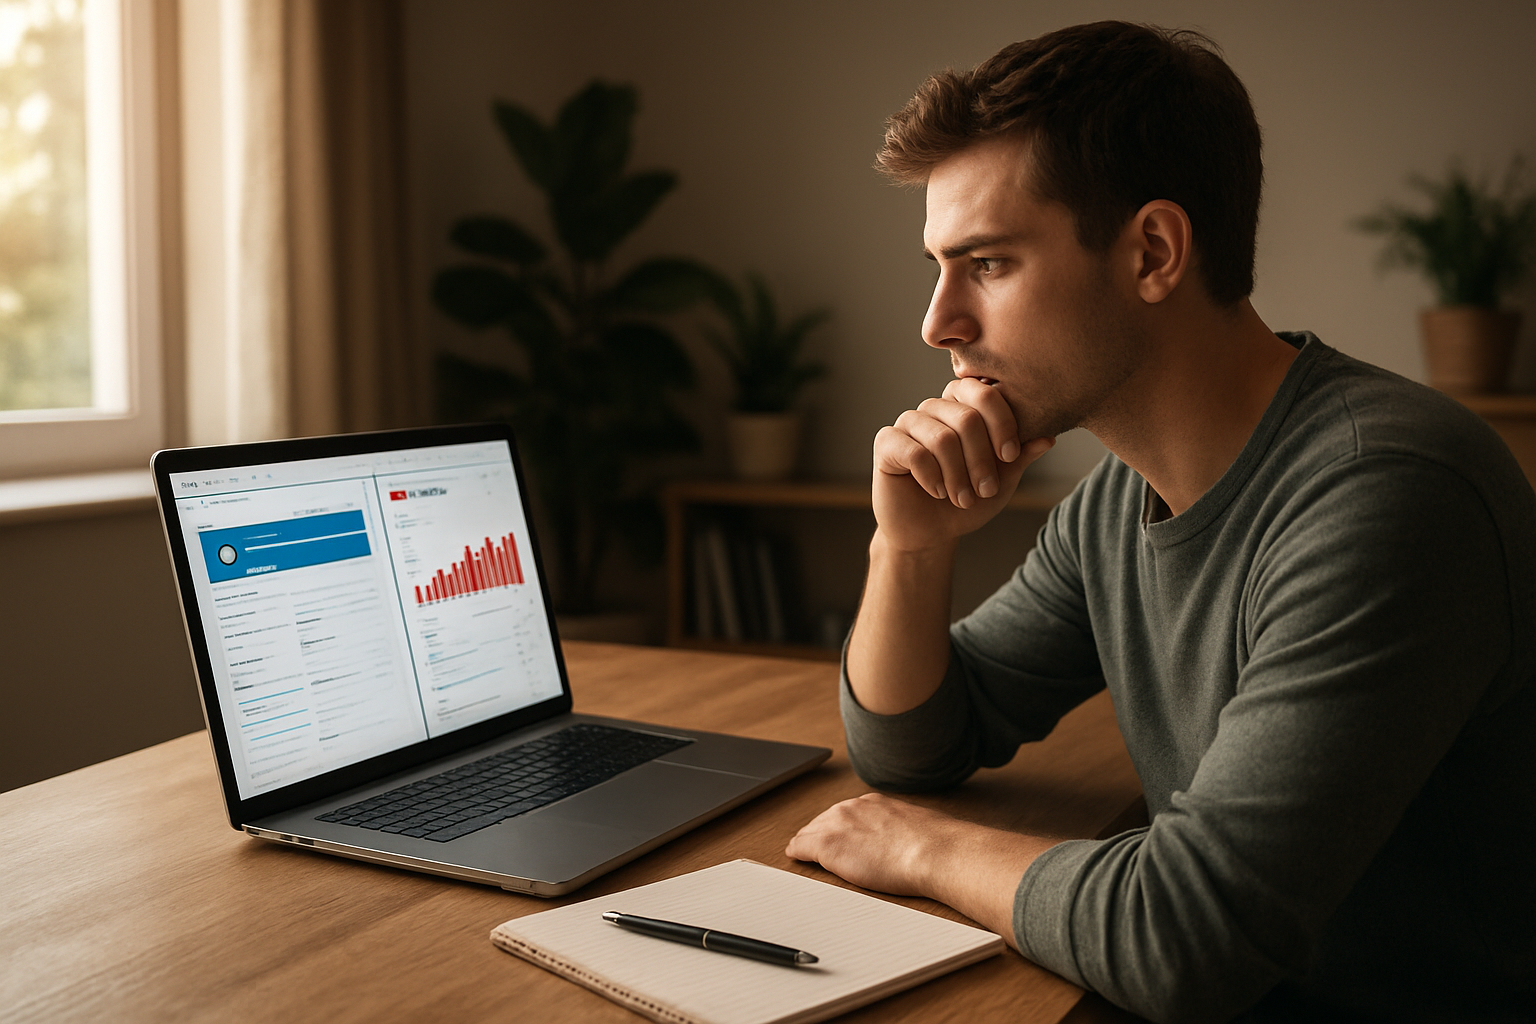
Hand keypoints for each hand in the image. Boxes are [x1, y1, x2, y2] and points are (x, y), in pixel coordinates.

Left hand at [784, 792, 953, 896]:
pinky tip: (794, 856)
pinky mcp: (828, 845)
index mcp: (874, 803)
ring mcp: (838, 824)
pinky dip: (797, 852)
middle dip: (818, 833)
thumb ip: (902, 830)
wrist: (934, 851)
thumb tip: (911, 841)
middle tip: (812, 846)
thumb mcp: (917, 827)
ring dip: (806, 842)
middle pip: (823, 820)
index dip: (838, 827)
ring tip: (800, 851)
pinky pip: (801, 846)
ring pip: (810, 832)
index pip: (845, 813)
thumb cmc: (936, 844)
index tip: (838, 836)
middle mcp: (852, 808)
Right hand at [873, 378, 1053, 552]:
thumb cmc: (967, 501)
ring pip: (942, 437)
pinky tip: (936, 492)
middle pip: (966, 417)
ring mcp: (908, 422)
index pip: (985, 393)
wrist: (931, 533)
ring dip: (958, 475)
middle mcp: (935, 407)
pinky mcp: (886, 442)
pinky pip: (914, 452)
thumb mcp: (1001, 480)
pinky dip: (932, 477)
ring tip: (962, 499)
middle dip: (981, 459)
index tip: (1010, 456)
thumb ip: (1020, 456)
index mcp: (964, 406)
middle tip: (985, 490)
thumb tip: (1048, 436)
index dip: (1002, 424)